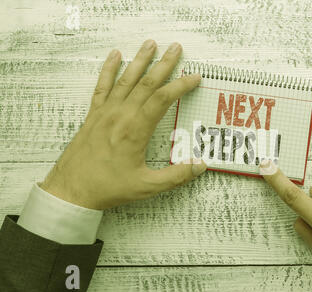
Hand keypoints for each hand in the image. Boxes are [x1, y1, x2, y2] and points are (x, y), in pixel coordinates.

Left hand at [40, 40, 206, 209]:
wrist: (72, 189)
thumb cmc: (108, 187)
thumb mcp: (147, 186)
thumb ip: (176, 176)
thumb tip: (200, 166)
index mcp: (135, 131)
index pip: (162, 100)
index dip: (180, 86)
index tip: (194, 78)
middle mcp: (120, 116)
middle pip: (146, 83)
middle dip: (163, 64)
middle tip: (175, 48)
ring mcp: (105, 113)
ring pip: (126, 80)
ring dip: (139, 60)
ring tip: (150, 44)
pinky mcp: (94, 115)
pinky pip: (102, 86)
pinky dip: (109, 69)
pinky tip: (114, 56)